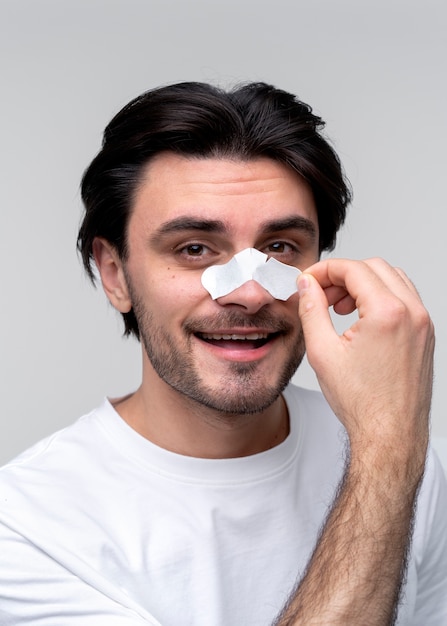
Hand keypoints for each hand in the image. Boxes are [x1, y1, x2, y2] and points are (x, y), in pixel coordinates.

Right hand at [297, 258, 433, 476]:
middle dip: (343, 275)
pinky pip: (404, 298)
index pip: (353, 269)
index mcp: (388, 313)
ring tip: (339, 308)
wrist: (390, 434)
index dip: (324, 270)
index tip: (309, 281)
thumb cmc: (362, 402)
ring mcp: (423, 324)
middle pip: (374, 267)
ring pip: (392, 279)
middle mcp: (412, 313)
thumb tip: (307, 286)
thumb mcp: (323, 351)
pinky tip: (361, 318)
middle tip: (321, 294)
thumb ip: (312, 309)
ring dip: (363, 284)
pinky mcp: (425, 335)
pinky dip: (381, 297)